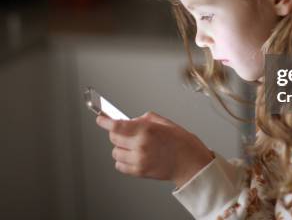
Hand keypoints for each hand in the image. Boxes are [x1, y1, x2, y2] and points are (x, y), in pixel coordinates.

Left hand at [95, 111, 213, 187]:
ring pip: (115, 153)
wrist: (191, 164)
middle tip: (127, 131)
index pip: (116, 126)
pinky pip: (120, 166)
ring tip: (134, 145)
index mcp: (146, 131)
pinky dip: (123, 160)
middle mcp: (140, 146)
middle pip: (113, 138)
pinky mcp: (139, 172)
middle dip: (117, 133)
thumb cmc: (182, 143)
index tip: (100, 120)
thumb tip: (131, 120)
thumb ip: (144, 120)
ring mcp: (138, 160)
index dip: (104, 122)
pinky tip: (134, 156)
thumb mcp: (165, 123)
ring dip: (121, 147)